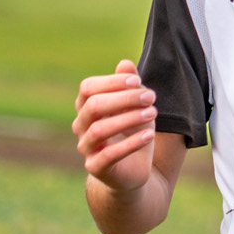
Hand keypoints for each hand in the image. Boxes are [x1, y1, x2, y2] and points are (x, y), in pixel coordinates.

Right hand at [74, 59, 156, 191]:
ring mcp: (86, 148)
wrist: (133, 169)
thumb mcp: (136, 106)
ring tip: (153, 113)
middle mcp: (80, 126)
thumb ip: (130, 86)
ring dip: (129, 118)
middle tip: (150, 97)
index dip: (111, 82)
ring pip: (99, 129)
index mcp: (86, 107)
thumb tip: (125, 64)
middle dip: (124, 98)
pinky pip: (110, 155)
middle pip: (93, 106)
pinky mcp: (96, 168)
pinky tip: (149, 135)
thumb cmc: (132, 132)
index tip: (137, 81)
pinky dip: (131, 143)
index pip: (88, 88)